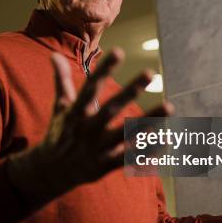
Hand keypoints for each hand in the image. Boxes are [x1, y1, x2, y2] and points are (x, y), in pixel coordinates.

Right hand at [7, 48, 172, 204]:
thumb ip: (61, 80)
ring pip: (126, 133)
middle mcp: (87, 129)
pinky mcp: (105, 165)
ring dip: (148, 121)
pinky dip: (147, 150)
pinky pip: (129, 157)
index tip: (119, 51)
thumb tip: (54, 55)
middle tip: (150, 73)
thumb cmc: (60, 132)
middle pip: (111, 108)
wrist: (51, 171)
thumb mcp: (60, 107)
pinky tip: (167, 138)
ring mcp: (97, 148)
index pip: (91, 87)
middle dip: (130, 91)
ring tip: (170, 106)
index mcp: (76, 112)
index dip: (104, 69)